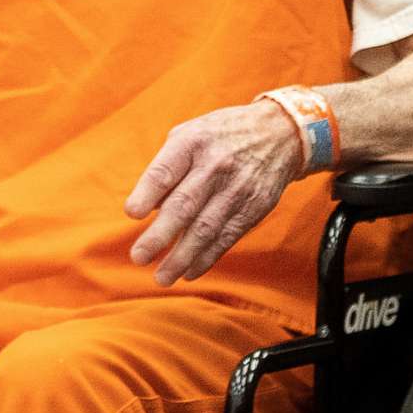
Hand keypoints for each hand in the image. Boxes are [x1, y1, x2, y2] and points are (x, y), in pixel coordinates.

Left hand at [124, 102, 307, 285]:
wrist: (280, 134)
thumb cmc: (221, 136)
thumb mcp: (191, 134)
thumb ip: (167, 167)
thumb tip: (148, 209)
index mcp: (193, 142)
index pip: (166, 170)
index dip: (147, 193)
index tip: (132, 214)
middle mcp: (215, 165)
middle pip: (184, 205)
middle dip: (159, 235)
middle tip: (138, 257)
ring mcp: (237, 188)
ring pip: (205, 229)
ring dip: (181, 257)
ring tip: (161, 277)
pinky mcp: (254, 208)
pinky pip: (227, 238)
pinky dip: (206, 258)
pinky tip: (188, 272)